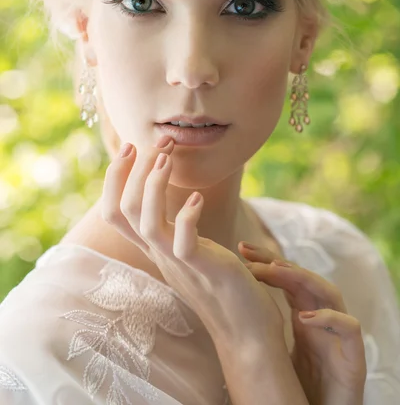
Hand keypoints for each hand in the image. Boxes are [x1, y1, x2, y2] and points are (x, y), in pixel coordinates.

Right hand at [99, 136, 285, 346]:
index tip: (130, 147)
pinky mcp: (202, 269)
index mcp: (155, 248)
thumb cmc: (224, 285)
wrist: (247, 331)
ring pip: (146, 223)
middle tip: (156, 141)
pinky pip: (183, 241)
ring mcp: (178, 263)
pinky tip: (197, 198)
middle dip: (131, 171)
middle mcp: (159, 255)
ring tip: (167, 158)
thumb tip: (181, 198)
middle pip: (122, 211)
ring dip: (153, 185)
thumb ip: (178, 228)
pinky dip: (187, 216)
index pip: (114, 213)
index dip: (114, 179)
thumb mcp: (193, 250)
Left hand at [239, 242, 366, 404]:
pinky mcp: (353, 359)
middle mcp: (322, 319)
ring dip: (302, 278)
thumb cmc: (300, 389)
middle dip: (277, 262)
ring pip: (329, 293)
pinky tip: (305, 316)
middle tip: (248, 253)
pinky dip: (329, 318)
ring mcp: (338, 337)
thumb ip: (261, 328)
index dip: (266, 262)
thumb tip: (223, 307)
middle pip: (304, 279)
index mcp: (304, 315)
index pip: (287, 280)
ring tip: (275, 270)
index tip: (241, 250)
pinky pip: (349, 327)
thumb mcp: (275, 351)